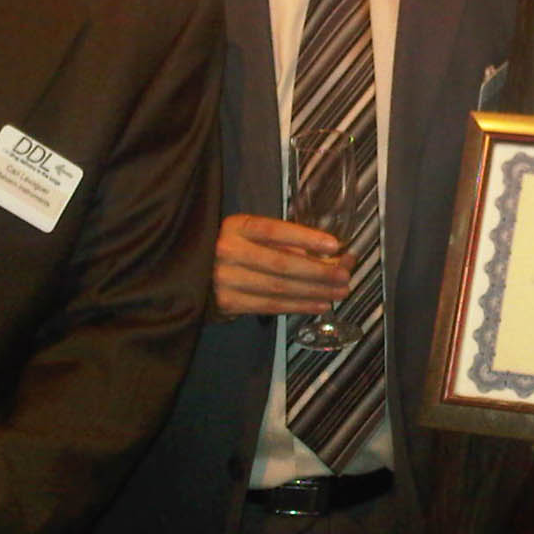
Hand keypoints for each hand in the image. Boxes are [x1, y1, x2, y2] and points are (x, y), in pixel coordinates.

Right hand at [211, 212, 349, 316]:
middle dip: (318, 271)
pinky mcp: (227, 303)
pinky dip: (298, 306)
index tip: (333, 245)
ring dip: (314, 291)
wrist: (189, 273)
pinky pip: (270, 305)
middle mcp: (228, 251)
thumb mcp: (249, 234)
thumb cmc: (230, 249)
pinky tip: (319, 304)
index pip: (274, 230)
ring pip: (279, 288)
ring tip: (339, 292)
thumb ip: (282, 242)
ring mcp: (225, 279)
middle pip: (281, 264)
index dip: (305, 238)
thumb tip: (328, 254)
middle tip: (345, 274)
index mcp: (236, 227)